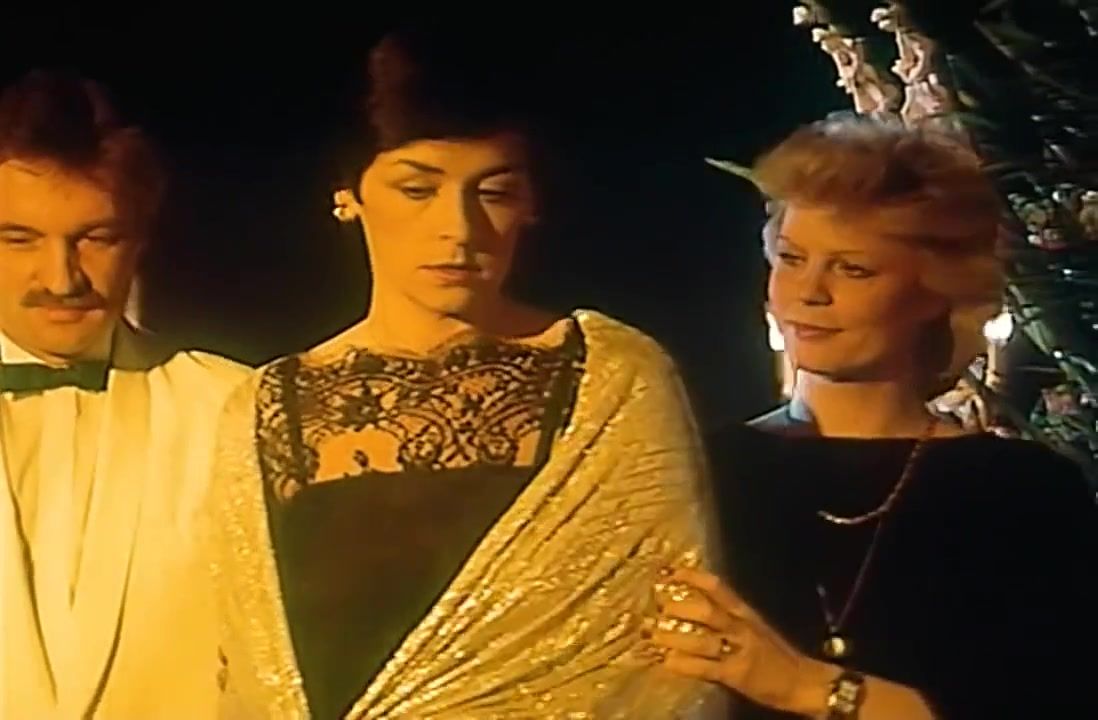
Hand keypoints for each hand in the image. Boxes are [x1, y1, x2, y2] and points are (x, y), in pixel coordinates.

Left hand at [648, 567, 834, 716]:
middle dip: (680, 608)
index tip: (671, 572)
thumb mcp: (755, 628)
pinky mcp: (736, 675)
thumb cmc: (776, 655)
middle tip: (659, 607)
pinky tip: (667, 662)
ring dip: (674, 638)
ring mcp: (739, 651)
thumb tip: (692, 606)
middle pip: (707, 611)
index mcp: (745, 614)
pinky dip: (685, 665)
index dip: (693, 577)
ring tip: (652, 636)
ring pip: (702, 640)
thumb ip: (728, 617)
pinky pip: (706, 668)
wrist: (804, 682)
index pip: (717, 588)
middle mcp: (741, 628)